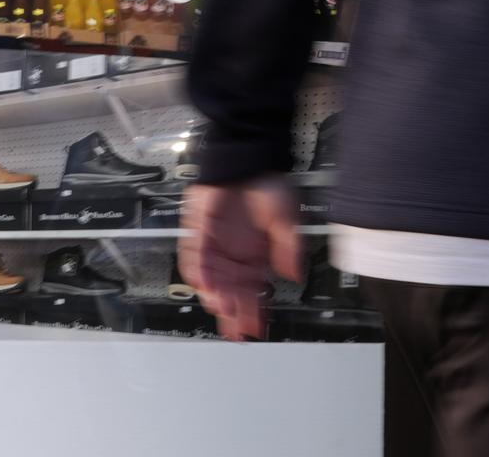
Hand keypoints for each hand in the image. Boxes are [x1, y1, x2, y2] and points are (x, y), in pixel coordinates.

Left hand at [179, 176, 304, 339]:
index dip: (255, 312)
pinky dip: (199, 273)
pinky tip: (206, 285)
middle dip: (234, 313)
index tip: (256, 329)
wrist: (244, 158)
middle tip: (237, 330)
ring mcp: (214, 248)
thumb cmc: (267, 184)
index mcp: (258, 257)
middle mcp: (235, 257)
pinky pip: (194, 260)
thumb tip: (294, 275)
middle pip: (231, 293)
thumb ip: (290, 247)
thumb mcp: (287, 216)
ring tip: (223, 310)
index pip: (255, 292)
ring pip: (211, 282)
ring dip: (216, 297)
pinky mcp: (197, 235)